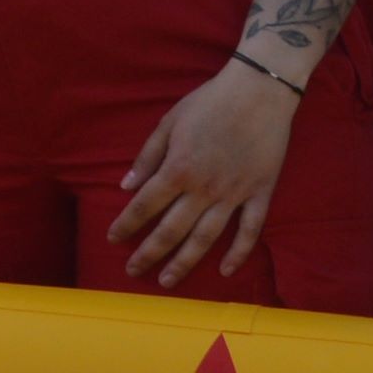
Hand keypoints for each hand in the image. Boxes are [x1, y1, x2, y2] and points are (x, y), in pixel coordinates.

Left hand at [115, 56, 304, 290]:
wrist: (259, 91)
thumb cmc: (210, 101)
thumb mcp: (169, 122)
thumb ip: (147, 156)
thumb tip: (125, 186)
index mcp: (177, 168)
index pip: (145, 206)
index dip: (126, 225)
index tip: (112, 239)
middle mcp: (203, 188)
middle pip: (170, 230)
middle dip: (148, 253)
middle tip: (133, 271)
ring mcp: (233, 194)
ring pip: (205, 238)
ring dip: (184, 262)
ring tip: (168, 281)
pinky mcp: (259, 193)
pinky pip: (249, 230)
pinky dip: (238, 253)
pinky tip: (225, 270)